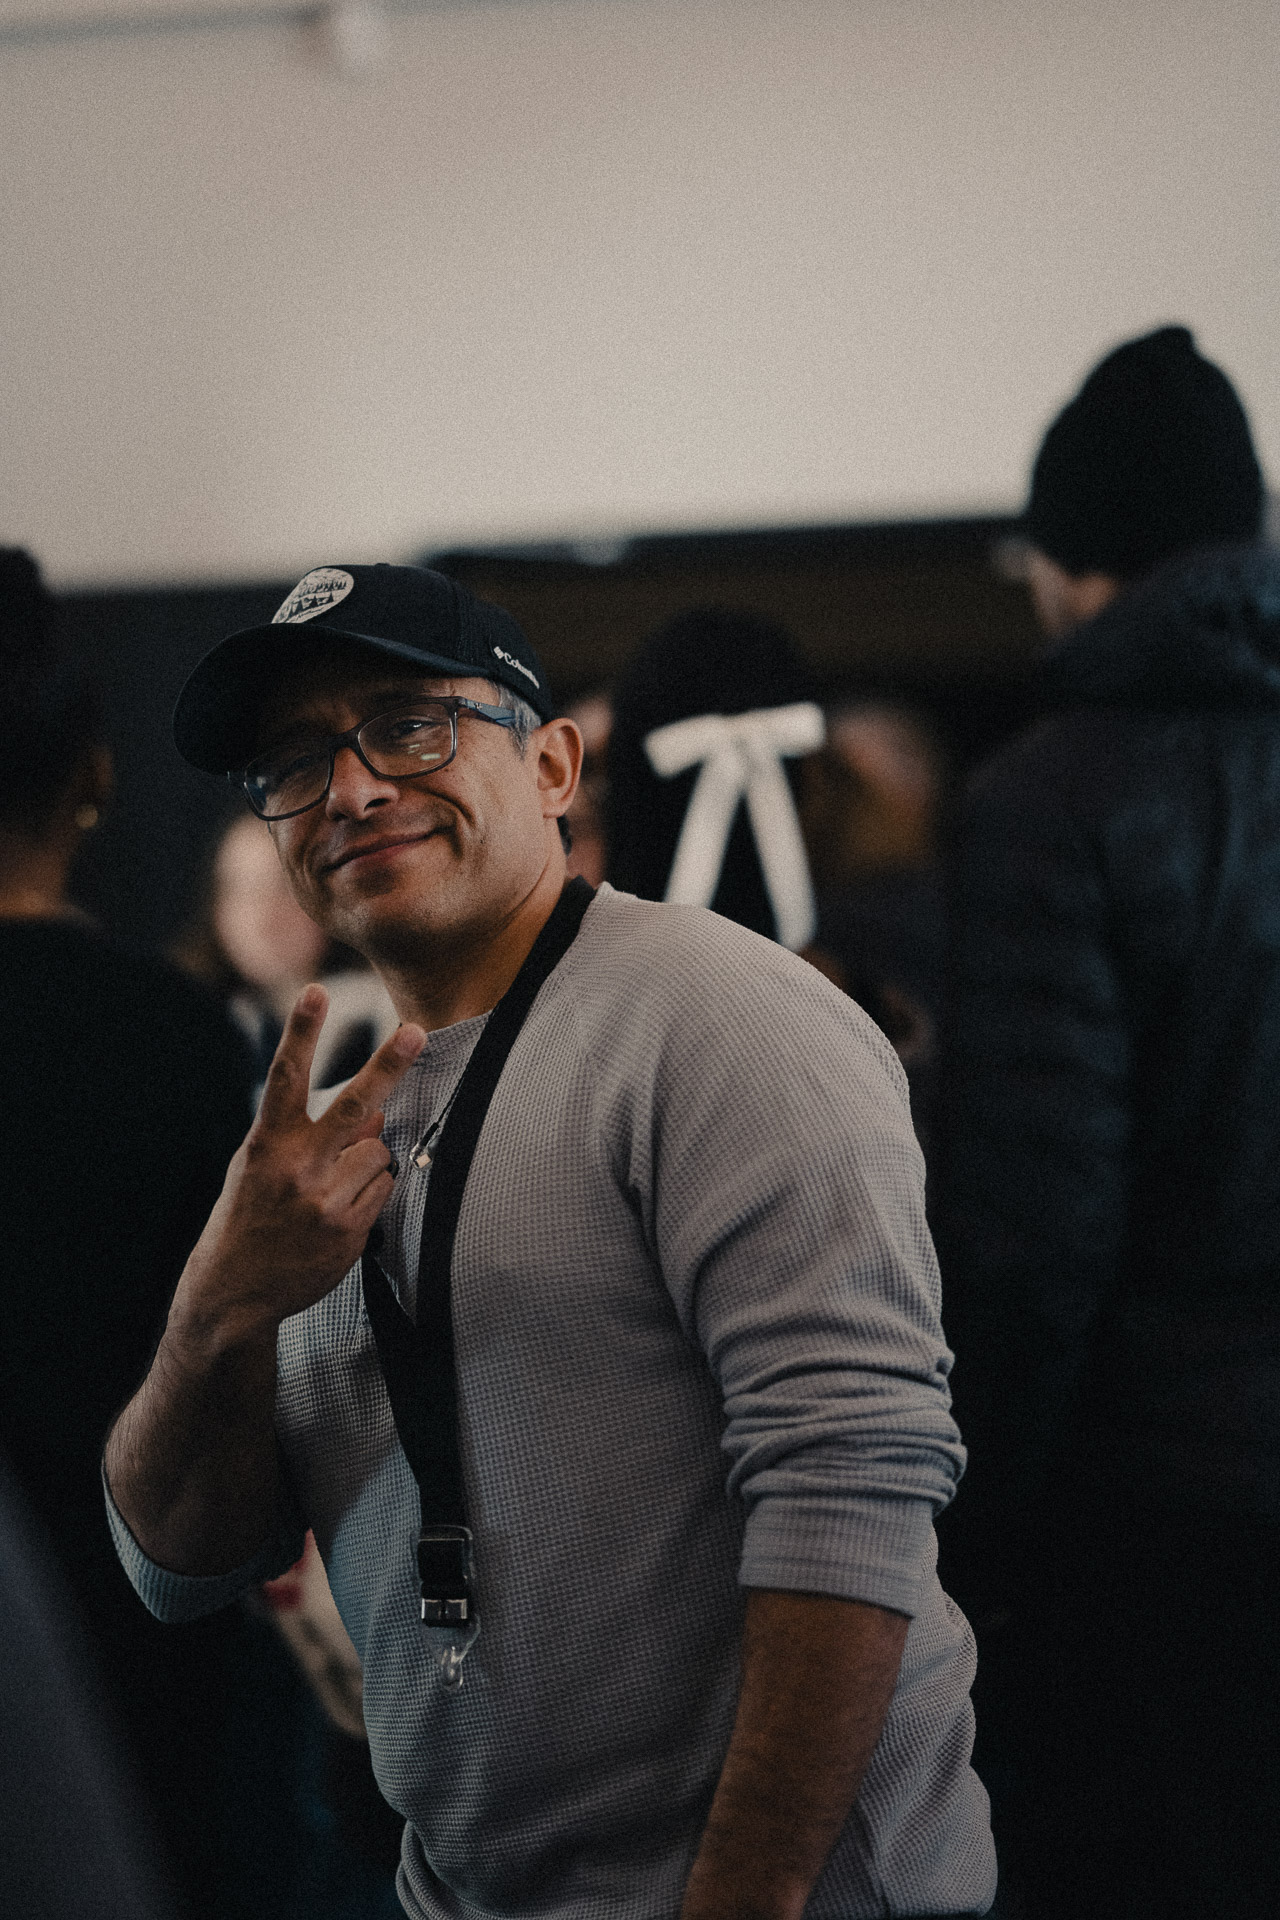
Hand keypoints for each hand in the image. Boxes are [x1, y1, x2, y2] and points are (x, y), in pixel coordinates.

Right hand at [173, 985, 425, 1350]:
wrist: (233, 1291)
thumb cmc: (250, 1215)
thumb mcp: (262, 1166)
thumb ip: (310, 1133)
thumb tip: (372, 1112)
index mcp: (267, 1144)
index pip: (287, 1077)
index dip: (302, 1032)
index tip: (315, 992)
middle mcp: (296, 1168)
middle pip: (353, 1106)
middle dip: (388, 1066)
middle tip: (417, 1030)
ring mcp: (325, 1201)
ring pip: (378, 1153)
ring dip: (365, 1165)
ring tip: (329, 1193)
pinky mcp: (348, 1230)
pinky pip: (383, 1190)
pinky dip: (370, 1196)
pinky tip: (337, 1217)